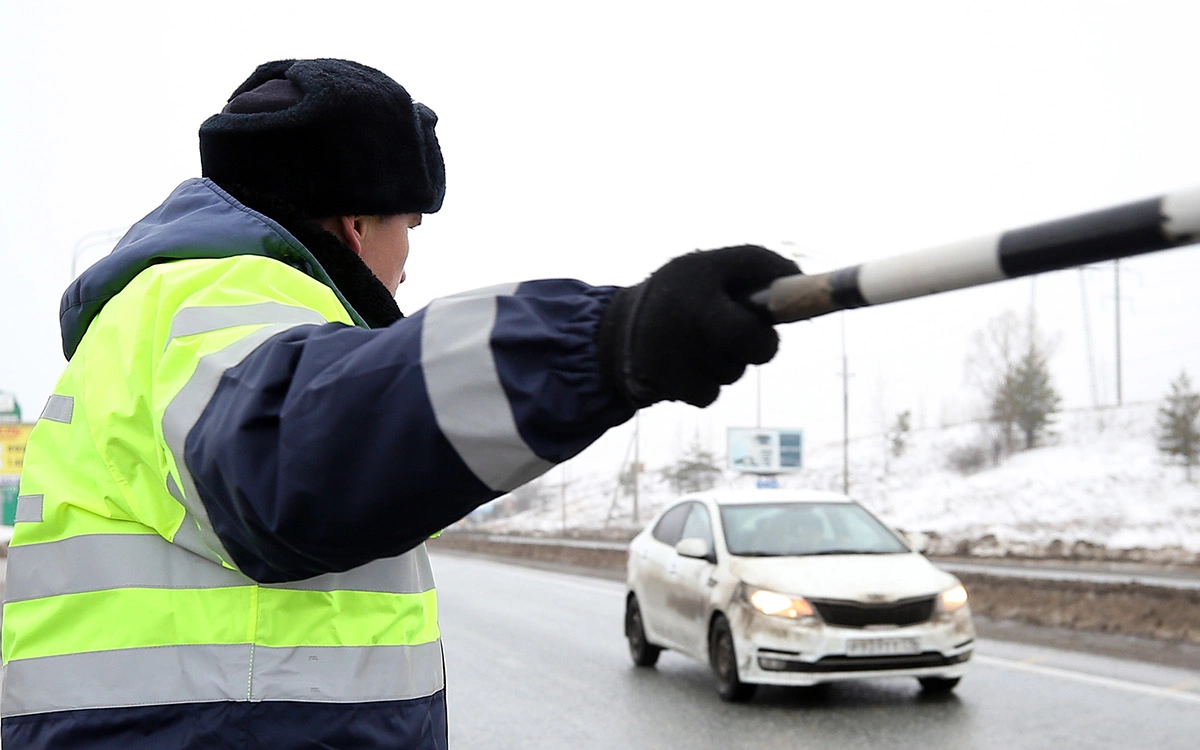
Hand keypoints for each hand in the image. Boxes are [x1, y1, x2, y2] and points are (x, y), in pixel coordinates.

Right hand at [598, 245, 800, 407]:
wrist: (614, 330)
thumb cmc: (681, 293)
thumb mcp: (712, 266)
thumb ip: (759, 267)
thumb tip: (802, 282)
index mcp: (698, 279)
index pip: (753, 313)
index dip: (770, 329)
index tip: (769, 329)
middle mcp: (681, 315)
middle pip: (756, 348)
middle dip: (757, 347)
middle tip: (740, 337)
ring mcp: (667, 352)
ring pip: (732, 372)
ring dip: (725, 364)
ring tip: (698, 344)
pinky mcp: (658, 382)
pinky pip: (708, 395)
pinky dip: (703, 385)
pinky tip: (683, 366)